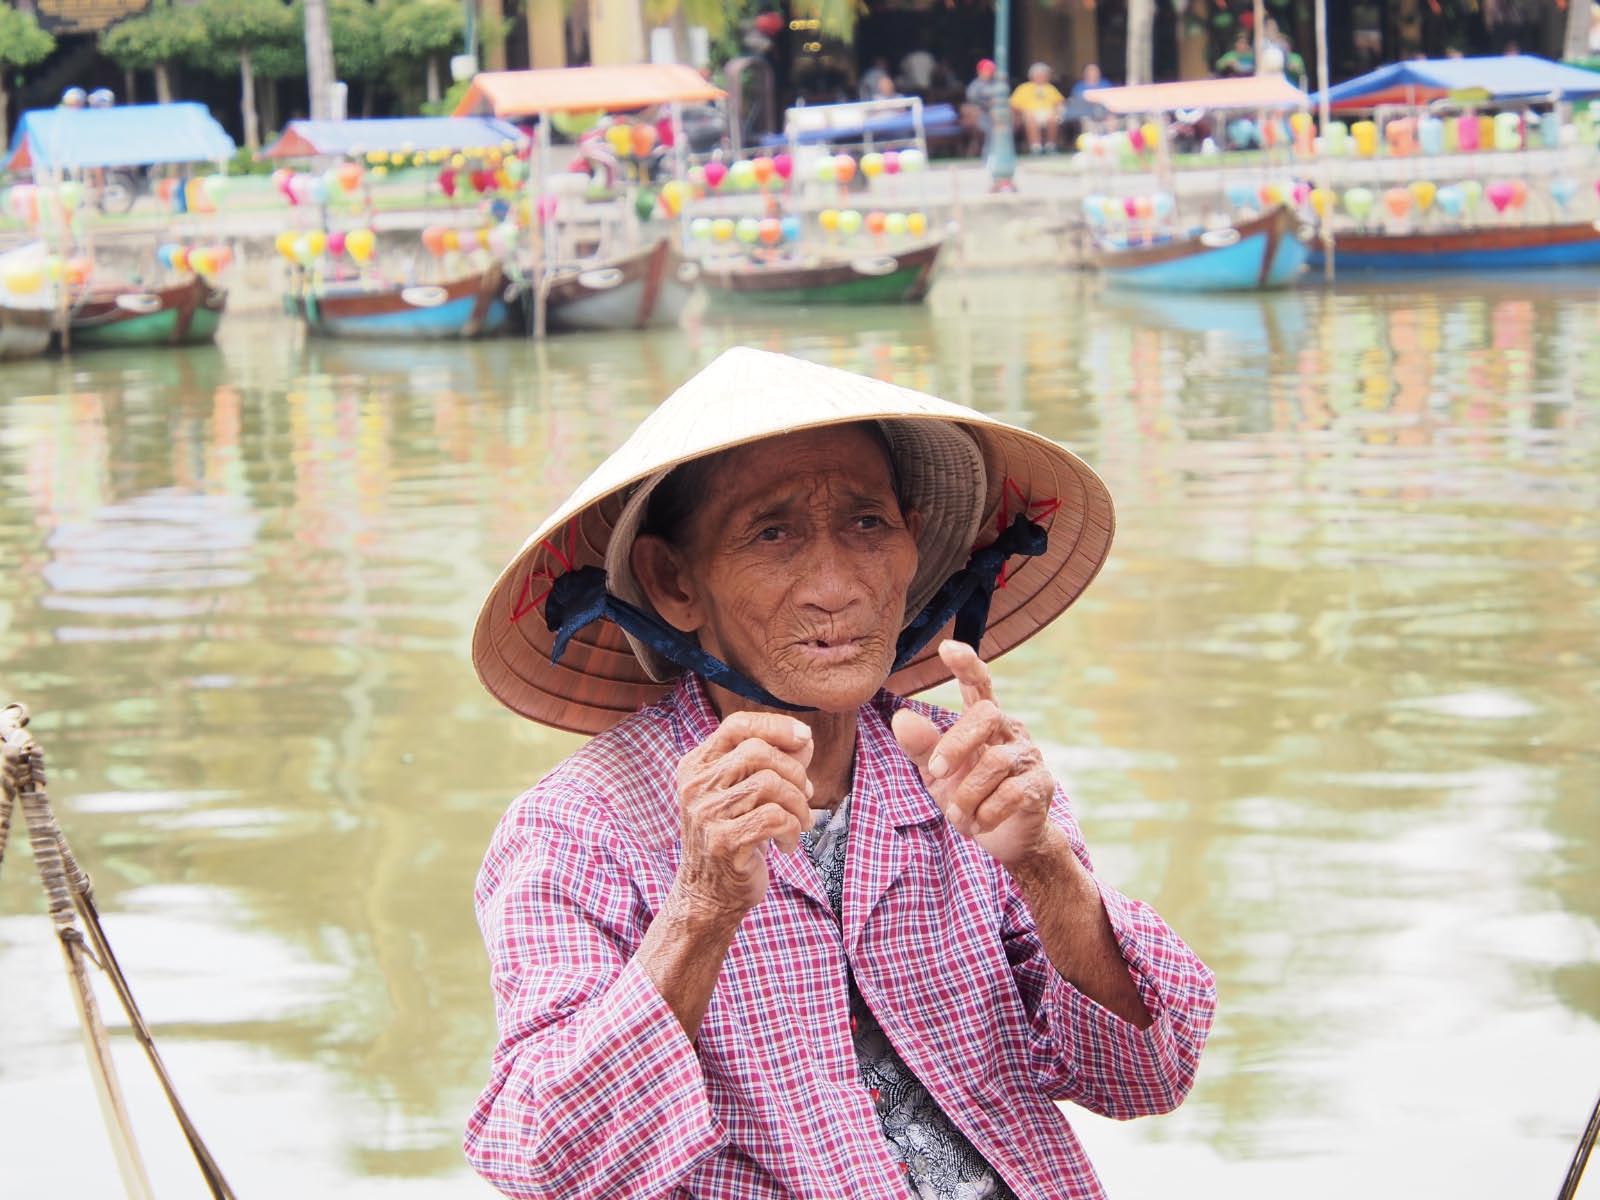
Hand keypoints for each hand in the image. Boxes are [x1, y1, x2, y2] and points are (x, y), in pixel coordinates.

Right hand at [673, 711, 815, 921]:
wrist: (709, 897)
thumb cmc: (735, 839)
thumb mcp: (747, 795)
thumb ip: (773, 762)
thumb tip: (803, 738)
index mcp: (696, 766)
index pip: (736, 725)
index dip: (775, 726)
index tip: (804, 738)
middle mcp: (695, 786)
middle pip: (757, 751)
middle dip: (794, 770)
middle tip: (804, 795)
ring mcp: (705, 814)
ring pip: (769, 784)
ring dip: (798, 804)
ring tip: (799, 822)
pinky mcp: (722, 842)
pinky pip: (774, 818)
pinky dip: (792, 829)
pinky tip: (786, 845)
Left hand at [891, 640, 1055, 866]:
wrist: (1006, 838)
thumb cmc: (969, 796)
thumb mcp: (938, 773)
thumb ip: (921, 746)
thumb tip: (901, 718)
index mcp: (983, 721)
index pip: (978, 684)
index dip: (966, 664)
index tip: (947, 647)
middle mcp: (1009, 730)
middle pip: (986, 715)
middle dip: (956, 744)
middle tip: (937, 772)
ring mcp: (1029, 756)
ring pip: (994, 763)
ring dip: (967, 794)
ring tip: (957, 816)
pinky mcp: (1041, 785)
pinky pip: (1012, 793)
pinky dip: (986, 813)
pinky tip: (977, 824)